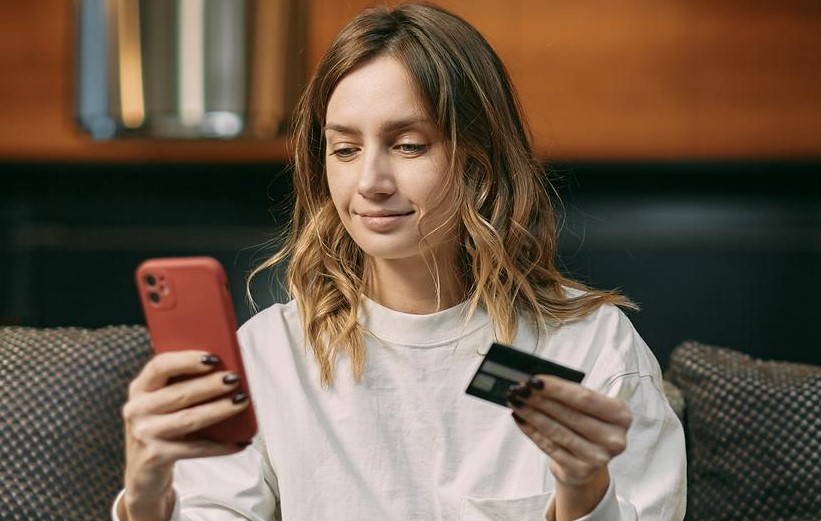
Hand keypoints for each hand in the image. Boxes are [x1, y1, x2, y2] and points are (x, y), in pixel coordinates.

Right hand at [119, 350, 249, 520]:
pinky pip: (195, 449)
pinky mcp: (156, 457)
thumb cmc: (162, 426)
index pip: (160, 366)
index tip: (213, 358)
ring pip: (188, 419)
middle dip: (210, 385)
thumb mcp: (163, 402)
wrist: (142, 471)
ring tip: (241, 402)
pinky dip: (220, 445)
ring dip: (218, 410)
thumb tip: (225, 371)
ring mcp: (144, 434)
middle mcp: (137, 409)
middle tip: (234, 379)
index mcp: (140, 388)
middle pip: (179, 393)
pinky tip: (241, 441)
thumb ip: (183, 384)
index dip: (187, 360)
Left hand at [506, 376, 631, 518]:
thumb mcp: (589, 407)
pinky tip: (520, 419)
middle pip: (569, 414)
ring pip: (557, 431)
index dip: (557, 388)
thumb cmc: (587, 425)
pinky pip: (550, 447)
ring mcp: (598, 458)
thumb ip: (569, 393)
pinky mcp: (580, 471)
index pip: (584, 398)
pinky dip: (531, 431)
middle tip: (519, 389)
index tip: (535, 379)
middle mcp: (613, 439)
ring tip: (516, 401)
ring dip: (532, 414)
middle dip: (540, 399)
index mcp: (620, 415)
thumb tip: (536, 382)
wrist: (589, 461)